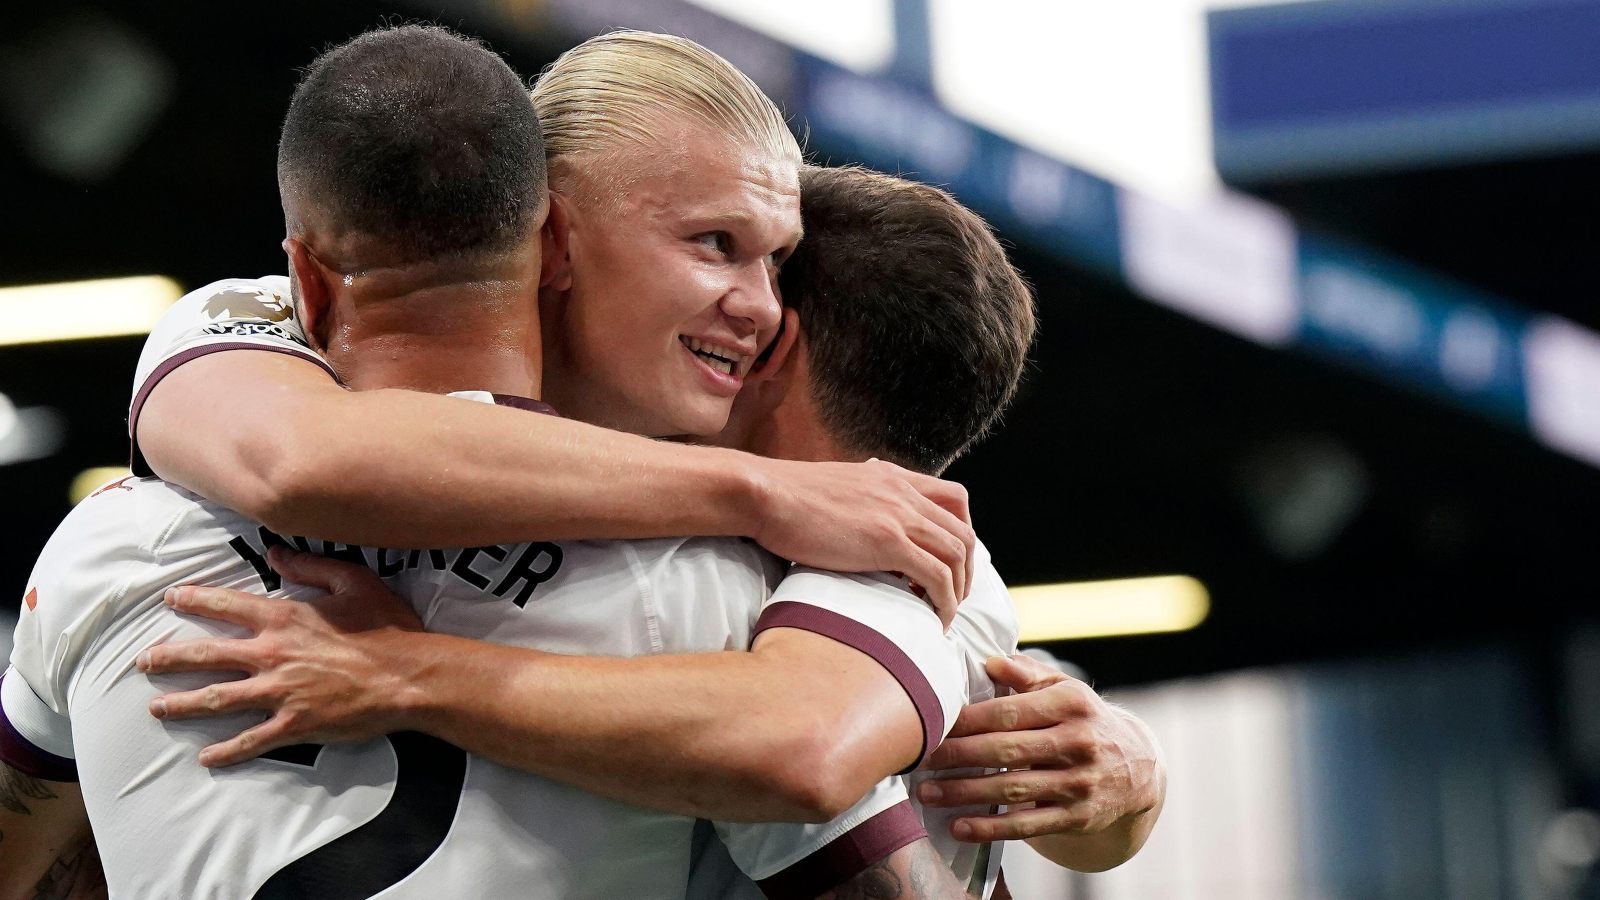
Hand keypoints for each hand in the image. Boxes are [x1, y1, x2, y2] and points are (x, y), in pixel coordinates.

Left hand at [135, 547, 424, 766]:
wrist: (409, 678)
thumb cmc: (387, 628)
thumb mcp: (355, 582)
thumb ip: (311, 567)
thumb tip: (276, 552)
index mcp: (284, 618)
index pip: (226, 606)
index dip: (194, 600)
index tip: (172, 599)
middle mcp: (272, 654)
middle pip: (206, 655)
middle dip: (170, 659)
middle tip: (145, 663)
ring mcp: (280, 692)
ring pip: (218, 699)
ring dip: (183, 704)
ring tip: (158, 708)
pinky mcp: (294, 724)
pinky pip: (251, 739)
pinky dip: (226, 751)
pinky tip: (206, 757)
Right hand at [750, 457, 973, 626]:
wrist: (764, 495)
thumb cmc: (785, 498)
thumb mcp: (834, 489)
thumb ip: (857, 501)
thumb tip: (858, 526)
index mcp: (892, 477)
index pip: (954, 498)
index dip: (961, 533)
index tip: (949, 562)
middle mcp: (903, 492)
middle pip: (963, 530)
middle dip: (966, 570)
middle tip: (953, 598)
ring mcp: (898, 515)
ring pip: (957, 554)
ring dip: (958, 590)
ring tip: (943, 615)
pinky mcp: (887, 541)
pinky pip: (936, 576)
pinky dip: (943, 602)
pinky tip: (933, 620)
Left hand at [917, 654, 1163, 843]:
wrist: (1138, 768)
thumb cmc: (1086, 720)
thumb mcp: (1066, 689)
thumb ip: (1026, 674)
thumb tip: (988, 661)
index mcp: (1071, 704)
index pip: (1009, 711)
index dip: (966, 720)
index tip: (932, 722)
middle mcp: (1078, 743)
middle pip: (1005, 750)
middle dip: (956, 756)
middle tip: (919, 758)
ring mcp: (1080, 783)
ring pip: (1012, 789)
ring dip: (964, 792)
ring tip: (927, 793)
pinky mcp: (1078, 817)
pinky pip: (1027, 825)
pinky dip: (991, 827)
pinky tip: (959, 826)